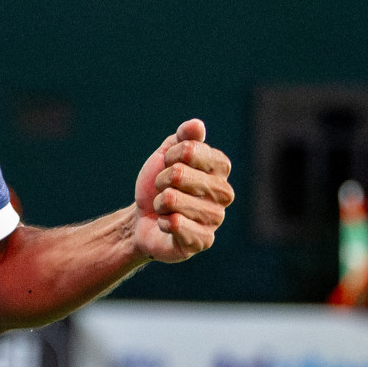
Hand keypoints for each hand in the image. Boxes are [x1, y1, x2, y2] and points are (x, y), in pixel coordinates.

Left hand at [132, 118, 233, 262]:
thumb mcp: (166, 156)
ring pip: (173, 200)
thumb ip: (183, 138)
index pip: (189, 149)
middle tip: (164, 190)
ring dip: (160, 203)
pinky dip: (163, 222)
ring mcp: (216, 218)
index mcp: (219, 168)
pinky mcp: (203, 241)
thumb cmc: (159, 185)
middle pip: (179, 174)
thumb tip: (196, 125)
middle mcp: (224, 193)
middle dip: (161, 180)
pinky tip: (167, 224)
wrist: (143, 218)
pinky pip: (176, 225)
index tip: (168, 165)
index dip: (169, 157)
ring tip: (165, 208)